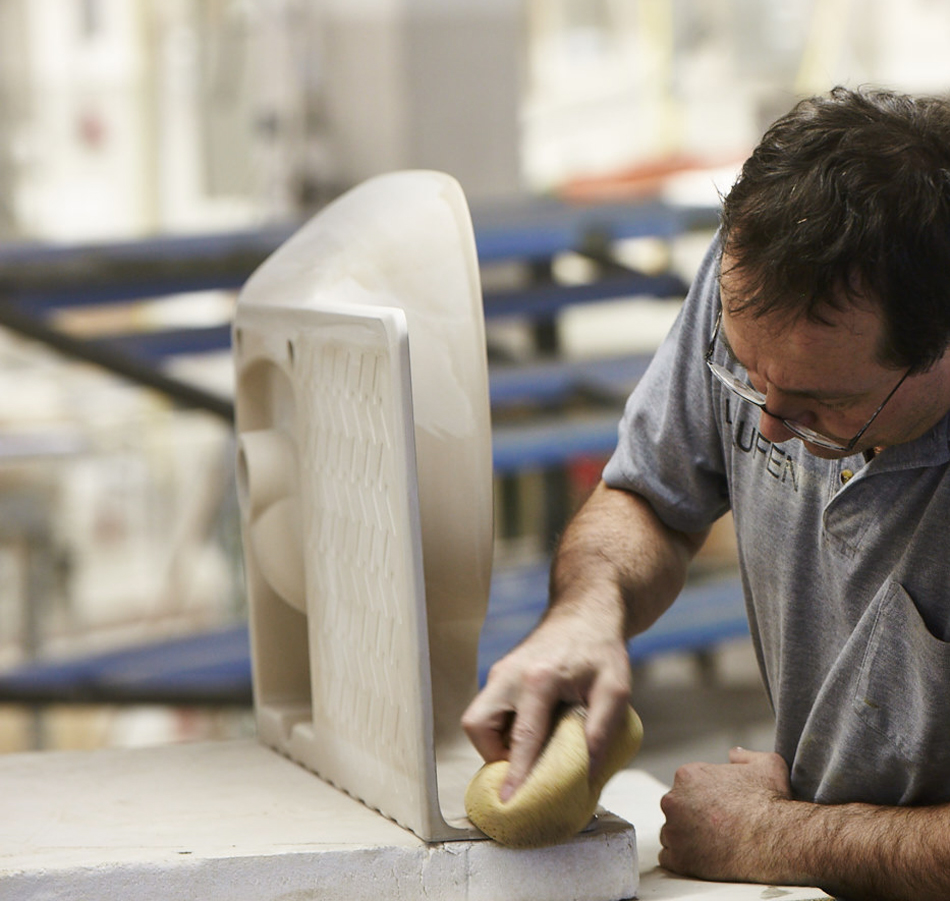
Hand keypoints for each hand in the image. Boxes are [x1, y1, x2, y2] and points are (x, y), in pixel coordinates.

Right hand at [461, 609, 630, 799]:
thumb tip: (587, 774)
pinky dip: (501, 727)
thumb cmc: (601, 649)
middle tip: (522, 764)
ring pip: (477, 717)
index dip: (515, 772)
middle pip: (477, 725)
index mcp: (538, 678)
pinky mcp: (500, 673)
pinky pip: (488, 708)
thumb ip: (603, 730)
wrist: (586, 611)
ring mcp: (501, 672)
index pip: (522, 735)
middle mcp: (509, 674)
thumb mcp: (615, 688)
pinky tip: (530, 729)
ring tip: (529, 748)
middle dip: (492, 754)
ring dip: (495, 741)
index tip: (508, 800)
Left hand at [658, 747, 795, 882]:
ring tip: (715, 845)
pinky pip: (670, 859)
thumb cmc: (770, 802)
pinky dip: (684, 860)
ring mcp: (673, 831)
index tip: (720, 809)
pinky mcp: (678, 859)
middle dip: (691, 818)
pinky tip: (705, 859)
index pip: (685, 788)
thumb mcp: (765, 763)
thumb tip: (733, 754)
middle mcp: (673, 800)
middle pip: (676, 810)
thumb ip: (744, 756)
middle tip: (718, 828)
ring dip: (687, 839)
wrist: (777, 840)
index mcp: (687, 775)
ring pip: (672, 834)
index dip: (704, 799)